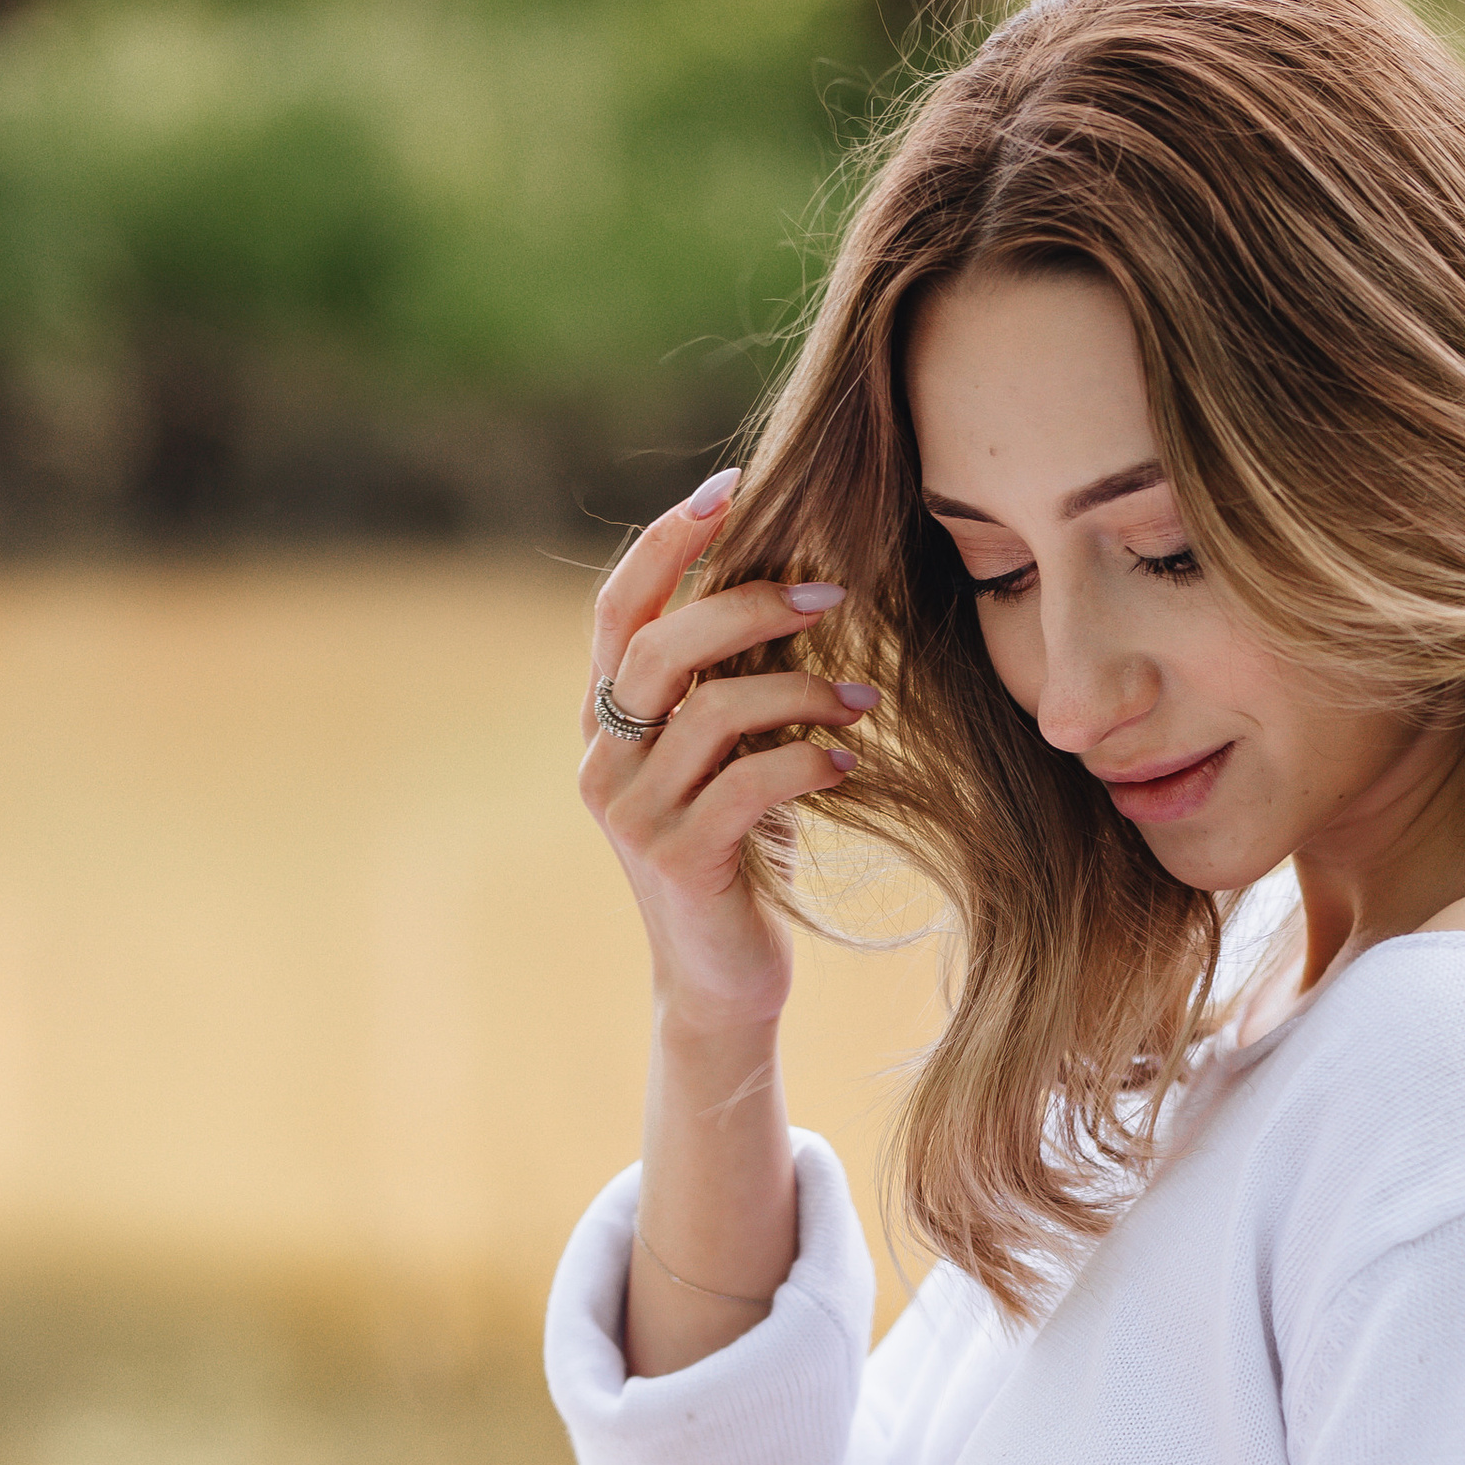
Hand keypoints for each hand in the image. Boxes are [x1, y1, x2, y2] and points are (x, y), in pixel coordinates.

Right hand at [580, 474, 875, 1040]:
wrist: (718, 976)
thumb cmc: (735, 849)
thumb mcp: (719, 755)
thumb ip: (720, 683)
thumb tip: (788, 579)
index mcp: (603, 719)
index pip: (619, 608)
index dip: (668, 541)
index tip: (732, 488)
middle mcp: (602, 758)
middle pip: (662, 644)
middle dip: (750, 605)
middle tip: (833, 594)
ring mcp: (632, 812)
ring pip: (713, 710)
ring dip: (801, 691)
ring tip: (862, 700)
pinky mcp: (679, 859)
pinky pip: (749, 782)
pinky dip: (807, 760)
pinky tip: (847, 761)